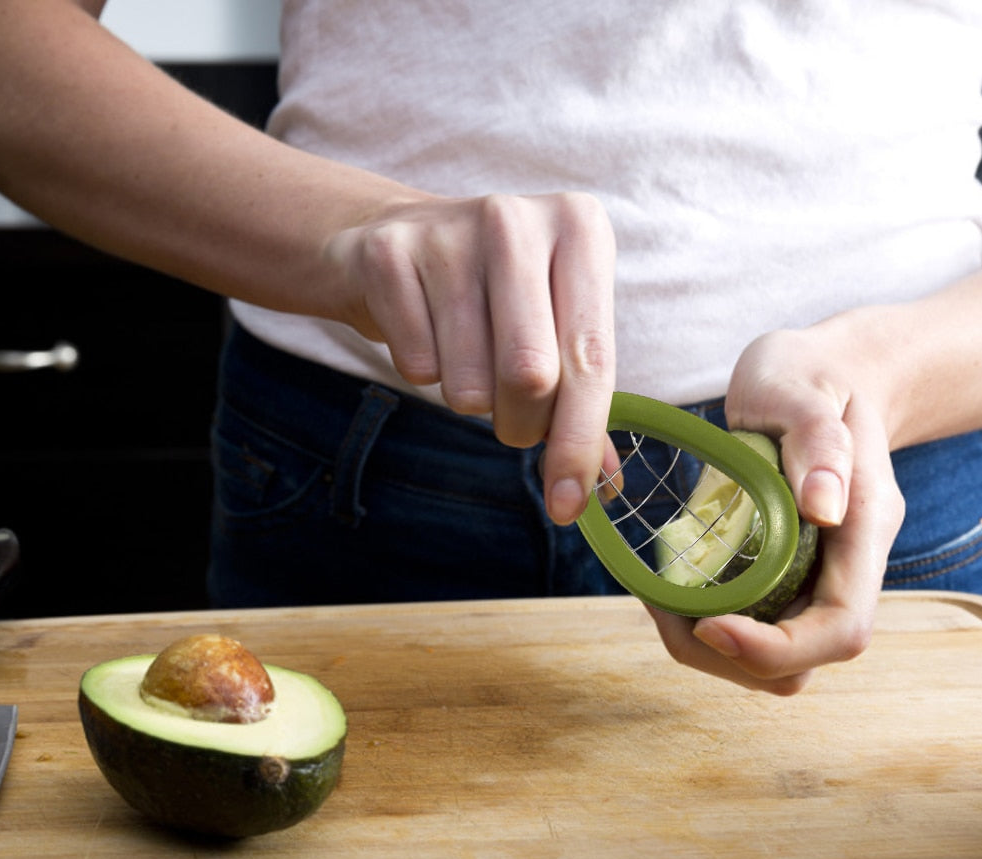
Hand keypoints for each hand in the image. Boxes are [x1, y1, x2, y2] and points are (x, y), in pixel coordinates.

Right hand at [322, 192, 617, 524]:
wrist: (395, 240)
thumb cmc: (492, 296)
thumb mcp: (552, 327)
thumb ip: (584, 401)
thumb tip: (605, 485)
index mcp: (580, 229)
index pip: (590, 359)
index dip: (578, 443)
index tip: (567, 505)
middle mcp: (517, 220)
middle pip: (531, 376)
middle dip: (519, 424)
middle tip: (509, 417)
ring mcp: (448, 231)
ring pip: (468, 382)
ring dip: (468, 398)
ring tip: (463, 357)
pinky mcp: (387, 253)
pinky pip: (415, 366)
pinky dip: (422, 372)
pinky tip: (424, 333)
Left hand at [647, 316, 905, 694]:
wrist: (821, 376)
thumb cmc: (811, 376)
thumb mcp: (807, 392)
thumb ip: (820, 441)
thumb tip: (823, 509)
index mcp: (863, 530)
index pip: (841, 628)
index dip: (776, 648)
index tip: (708, 624)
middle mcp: (845, 566)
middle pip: (802, 661)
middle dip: (729, 656)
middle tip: (663, 609)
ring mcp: (815, 574)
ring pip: (775, 657)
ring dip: (710, 648)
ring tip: (660, 600)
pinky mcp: (784, 573)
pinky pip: (752, 623)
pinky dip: (706, 623)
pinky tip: (670, 589)